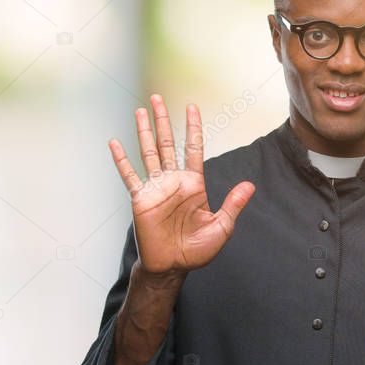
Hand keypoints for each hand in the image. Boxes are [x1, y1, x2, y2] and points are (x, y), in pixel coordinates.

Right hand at [108, 94, 255, 276]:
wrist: (172, 267)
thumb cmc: (197, 250)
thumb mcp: (221, 227)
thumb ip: (233, 205)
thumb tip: (249, 185)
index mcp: (193, 184)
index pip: (193, 148)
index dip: (193, 127)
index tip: (192, 107)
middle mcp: (173, 181)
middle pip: (167, 143)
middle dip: (163, 120)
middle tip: (158, 98)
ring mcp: (155, 188)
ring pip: (149, 152)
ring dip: (144, 131)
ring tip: (140, 110)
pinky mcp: (140, 199)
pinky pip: (129, 175)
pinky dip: (121, 159)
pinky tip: (114, 143)